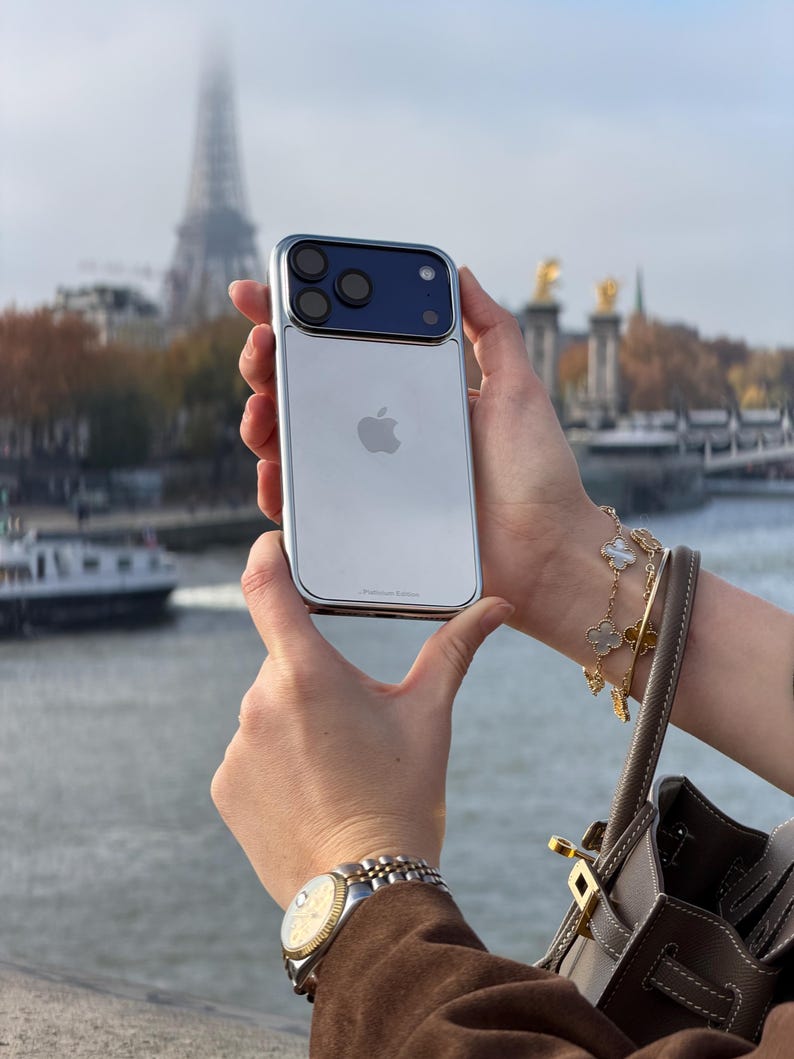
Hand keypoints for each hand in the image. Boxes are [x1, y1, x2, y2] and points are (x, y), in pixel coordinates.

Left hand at [210, 530, 511, 907]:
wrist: (366, 892)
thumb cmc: (402, 798)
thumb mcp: (429, 716)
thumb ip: (454, 649)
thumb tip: (496, 606)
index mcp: (307, 672)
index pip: (265, 585)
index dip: (266, 554)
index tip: (274, 545)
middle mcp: (259, 700)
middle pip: (283, 662)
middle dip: (314, 679)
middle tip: (352, 722)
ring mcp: (236, 746)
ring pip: (268, 710)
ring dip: (296, 723)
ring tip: (336, 770)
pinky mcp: (225, 785)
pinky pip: (250, 754)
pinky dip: (276, 762)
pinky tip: (310, 795)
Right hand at [229, 271, 601, 643]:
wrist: (544, 551)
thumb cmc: (536, 473)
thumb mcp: (518, 388)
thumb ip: (493, 330)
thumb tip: (461, 273)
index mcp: (408, 396)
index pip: (345, 349)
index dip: (301, 320)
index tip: (271, 293)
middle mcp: (380, 434)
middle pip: (306, 391)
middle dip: (269, 361)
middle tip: (262, 343)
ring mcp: (367, 478)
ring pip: (293, 443)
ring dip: (262, 417)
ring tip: (262, 404)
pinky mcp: (362, 522)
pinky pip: (304, 504)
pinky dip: (276, 485)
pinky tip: (272, 468)